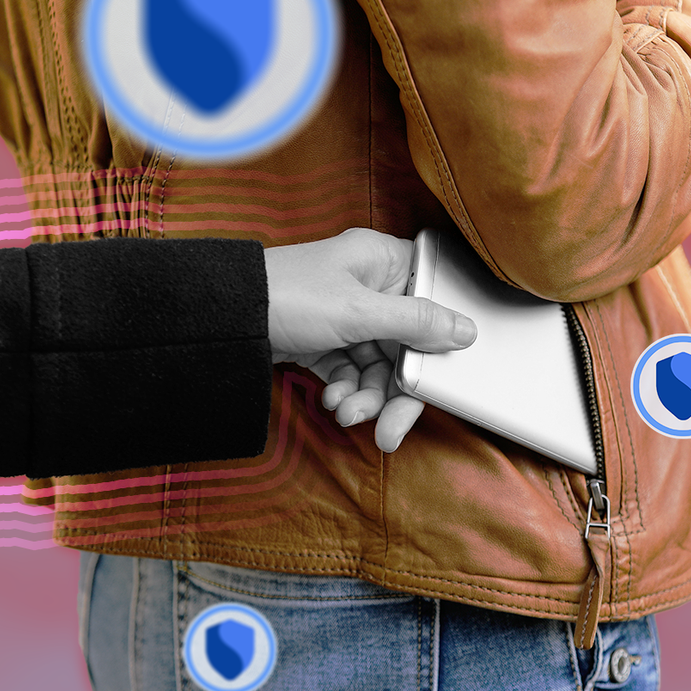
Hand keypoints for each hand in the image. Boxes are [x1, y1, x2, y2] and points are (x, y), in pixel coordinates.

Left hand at [264, 228, 475, 451]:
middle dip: (393, 391)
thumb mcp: (360, 312)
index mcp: (383, 261)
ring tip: (346, 412)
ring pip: (375, 366)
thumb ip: (417, 323)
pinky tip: (332, 400)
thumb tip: (467, 330)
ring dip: (365, 395)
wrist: (223, 319)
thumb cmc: (289, 296)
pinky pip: (349, 371)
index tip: (431, 382)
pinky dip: (345, 389)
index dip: (434, 347)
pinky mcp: (323, 339)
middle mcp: (369, 285)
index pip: (429, 306)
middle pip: (402, 346)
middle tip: (390, 429)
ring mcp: (345, 314)